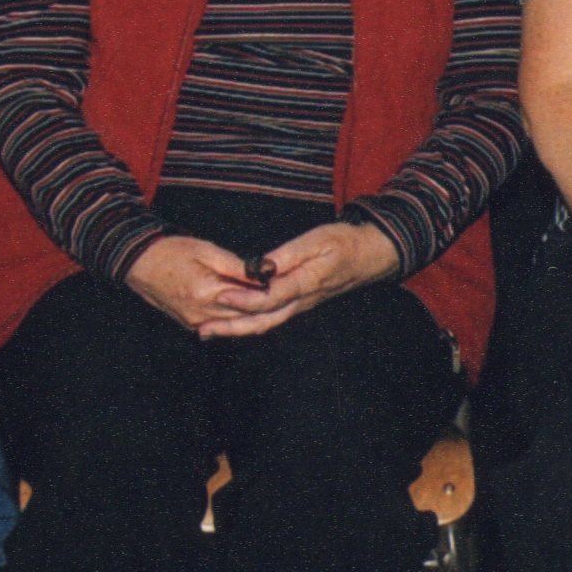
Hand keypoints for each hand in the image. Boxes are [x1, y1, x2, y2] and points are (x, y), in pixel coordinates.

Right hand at [125, 234, 273, 334]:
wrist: (138, 262)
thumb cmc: (172, 250)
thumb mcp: (207, 250)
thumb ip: (238, 266)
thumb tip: (266, 272)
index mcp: (206, 293)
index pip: (248, 298)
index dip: (268, 291)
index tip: (285, 281)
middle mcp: (201, 314)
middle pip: (243, 314)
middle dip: (263, 304)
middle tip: (284, 290)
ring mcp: (194, 322)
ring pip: (233, 322)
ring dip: (251, 311)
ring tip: (268, 297)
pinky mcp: (190, 324)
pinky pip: (219, 324)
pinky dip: (233, 315)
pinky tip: (245, 304)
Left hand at [196, 221, 400, 338]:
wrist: (368, 256)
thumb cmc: (344, 243)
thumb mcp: (318, 240)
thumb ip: (289, 255)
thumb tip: (262, 266)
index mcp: (305, 284)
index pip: (270, 297)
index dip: (245, 298)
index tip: (222, 294)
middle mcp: (300, 301)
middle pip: (262, 321)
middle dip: (231, 327)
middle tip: (203, 330)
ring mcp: (299, 305)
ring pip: (265, 324)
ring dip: (236, 329)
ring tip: (208, 331)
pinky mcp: (297, 303)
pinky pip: (270, 318)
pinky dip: (248, 323)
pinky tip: (231, 321)